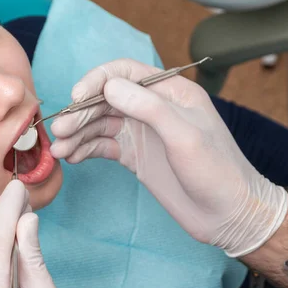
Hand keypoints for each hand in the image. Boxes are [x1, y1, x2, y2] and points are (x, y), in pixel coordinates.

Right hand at [50, 59, 287, 256]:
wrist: (227, 215)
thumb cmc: (217, 171)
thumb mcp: (186, 136)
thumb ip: (149, 107)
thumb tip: (110, 87)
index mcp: (170, 92)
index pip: (125, 72)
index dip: (97, 80)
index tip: (76, 97)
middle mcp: (153, 107)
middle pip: (106, 99)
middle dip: (81, 112)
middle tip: (60, 131)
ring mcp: (142, 132)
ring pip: (101, 124)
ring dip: (78, 133)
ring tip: (59, 149)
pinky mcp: (135, 156)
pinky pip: (103, 145)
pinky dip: (86, 149)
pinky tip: (72, 158)